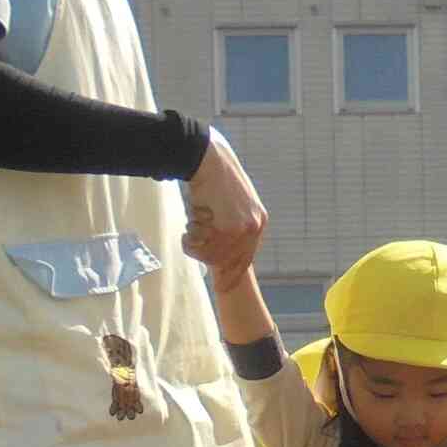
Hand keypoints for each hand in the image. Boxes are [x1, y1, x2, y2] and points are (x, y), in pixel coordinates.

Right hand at [182, 131, 265, 275]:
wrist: (209, 160)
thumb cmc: (212, 180)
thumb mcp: (228, 204)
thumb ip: (228, 225)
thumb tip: (217, 248)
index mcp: (258, 220)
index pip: (248, 254)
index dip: (236, 271)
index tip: (227, 284)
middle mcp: (256, 225)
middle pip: (235, 260)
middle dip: (222, 272)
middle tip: (216, 286)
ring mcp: (245, 226)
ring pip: (218, 255)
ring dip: (199, 247)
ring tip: (188, 233)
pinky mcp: (230, 225)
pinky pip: (208, 246)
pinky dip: (193, 241)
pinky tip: (187, 229)